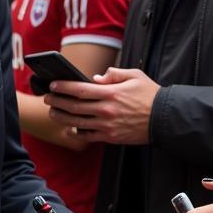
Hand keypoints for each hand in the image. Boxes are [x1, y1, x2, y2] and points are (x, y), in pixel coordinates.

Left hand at [43, 67, 159, 145]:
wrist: (165, 119)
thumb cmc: (150, 95)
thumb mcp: (135, 76)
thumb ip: (114, 74)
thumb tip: (97, 78)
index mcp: (110, 93)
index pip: (80, 89)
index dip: (63, 87)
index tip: (53, 84)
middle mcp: (106, 110)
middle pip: (74, 107)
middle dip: (57, 102)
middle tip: (47, 98)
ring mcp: (107, 126)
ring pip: (77, 123)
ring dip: (62, 117)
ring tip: (53, 112)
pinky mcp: (111, 137)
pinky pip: (89, 136)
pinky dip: (77, 132)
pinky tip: (70, 128)